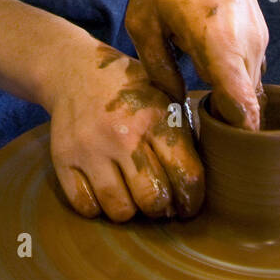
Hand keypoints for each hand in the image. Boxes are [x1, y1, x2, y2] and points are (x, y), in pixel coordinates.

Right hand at [44, 37, 204, 221]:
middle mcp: (123, 134)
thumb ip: (185, 134)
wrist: (74, 69)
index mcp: (156, 117)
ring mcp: (90, 148)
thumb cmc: (129, 89)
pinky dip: (98, 207)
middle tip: (160, 202)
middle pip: (153, 199)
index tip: (189, 204)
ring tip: (132, 195)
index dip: (192, 200)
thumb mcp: (165, 96)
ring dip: (130, 210)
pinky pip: (85, 206)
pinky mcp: (64, 158)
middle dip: (161, 208)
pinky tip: (106, 190)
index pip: (186, 176)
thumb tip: (215, 177)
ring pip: (119, 209)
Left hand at [125, 0, 268, 130]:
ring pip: (252, 87)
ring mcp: (258, 36)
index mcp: (220, 46)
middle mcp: (248, 45)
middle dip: (232, 126)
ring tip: (203, 108)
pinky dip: (237, 80)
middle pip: (249, 106)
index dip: (236, 137)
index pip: (244, 110)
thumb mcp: (143, 22)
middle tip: (202, 137)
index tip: (218, 149)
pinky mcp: (258, 29)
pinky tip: (210, 77)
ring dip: (234, 101)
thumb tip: (174, 102)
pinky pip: (252, 68)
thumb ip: (158, 69)